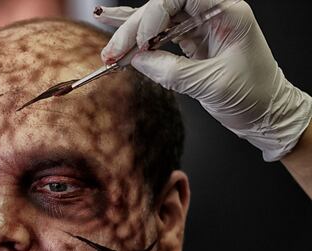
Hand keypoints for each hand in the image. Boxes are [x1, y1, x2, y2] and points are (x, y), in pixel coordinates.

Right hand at [94, 0, 311, 160]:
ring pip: (157, 23)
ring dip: (130, 36)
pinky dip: (139, 43)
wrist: (268, 115)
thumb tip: (137, 61)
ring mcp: (201, 27)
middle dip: (134, 30)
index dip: (154, 15)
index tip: (141, 43)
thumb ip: (172, 71)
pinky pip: (160, 38)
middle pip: (163, 9)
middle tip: (112, 53)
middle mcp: (212, 14)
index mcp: (227, 12)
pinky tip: (118, 38)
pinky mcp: (192, 44)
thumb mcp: (211, 84)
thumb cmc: (253, 96)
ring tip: (108, 52)